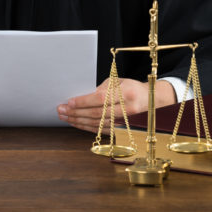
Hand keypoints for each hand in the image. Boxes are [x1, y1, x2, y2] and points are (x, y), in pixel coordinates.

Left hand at [57, 78, 175, 133]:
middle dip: (76, 112)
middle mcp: (127, 109)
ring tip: (64, 117)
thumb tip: (84, 97)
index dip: (83, 102)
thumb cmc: (132, 87)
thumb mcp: (119, 81)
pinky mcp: (122, 129)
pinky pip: (101, 130)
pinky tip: (76, 123)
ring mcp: (125, 121)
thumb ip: (103, 88)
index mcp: (127, 93)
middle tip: (61, 110)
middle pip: (97, 113)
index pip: (101, 99)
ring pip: (97, 124)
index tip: (69, 102)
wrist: (150, 100)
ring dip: (78, 121)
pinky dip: (86, 127)